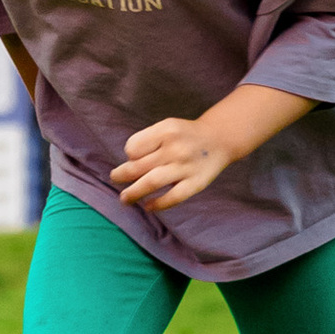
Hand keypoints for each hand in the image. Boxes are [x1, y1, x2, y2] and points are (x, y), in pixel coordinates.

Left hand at [110, 113, 239, 211]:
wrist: (219, 139)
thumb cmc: (185, 135)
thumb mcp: (167, 127)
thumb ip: (148, 142)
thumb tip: (127, 167)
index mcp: (166, 130)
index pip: (133, 147)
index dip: (130, 154)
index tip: (133, 157)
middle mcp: (175, 148)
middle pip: (138, 166)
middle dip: (122, 175)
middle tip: (115, 178)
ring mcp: (186, 167)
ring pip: (151, 182)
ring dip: (133, 193)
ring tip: (125, 199)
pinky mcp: (196, 183)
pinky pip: (173, 197)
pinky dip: (157, 204)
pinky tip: (148, 206)